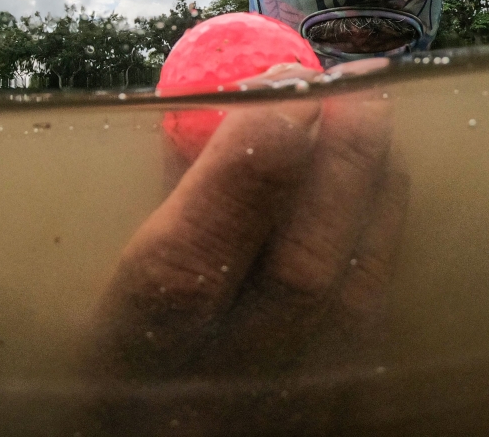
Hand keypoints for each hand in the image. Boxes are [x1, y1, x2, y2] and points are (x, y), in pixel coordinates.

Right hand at [84, 58, 405, 382]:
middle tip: (356, 84)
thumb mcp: (104, 291)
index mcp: (131, 358)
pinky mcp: (339, 415)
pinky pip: (376, 319)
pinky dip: (384, 238)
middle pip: (298, 272)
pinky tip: (382, 188)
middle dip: (337, 162)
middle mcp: (214, 393)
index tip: (279, 84)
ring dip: (374, 191)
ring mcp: (286, 411)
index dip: (244, 164)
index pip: (191, 261)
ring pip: (355, 294)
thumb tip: (218, 114)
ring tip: (376, 120)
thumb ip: (161, 207)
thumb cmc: (115, 367)